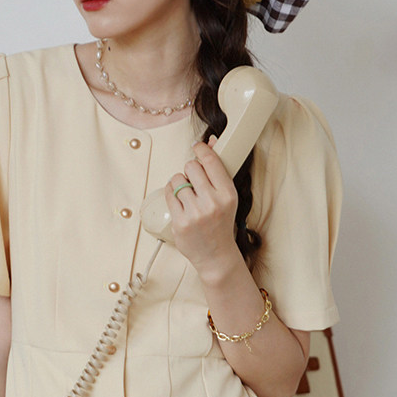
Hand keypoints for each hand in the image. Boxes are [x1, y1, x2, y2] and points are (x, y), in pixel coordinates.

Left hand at [165, 138, 239, 277]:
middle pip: (191, 167)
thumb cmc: (221, 223)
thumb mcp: (226, 197)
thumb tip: (212, 141)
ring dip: (179, 182)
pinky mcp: (180, 222)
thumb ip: (218, 170)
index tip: (198, 147)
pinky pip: (168, 194)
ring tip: (187, 194)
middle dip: (190, 170)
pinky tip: (179, 200)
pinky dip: (171, 193)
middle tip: (194, 180)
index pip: (211, 162)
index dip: (202, 150)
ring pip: (177, 179)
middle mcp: (212, 203)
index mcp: (227, 195)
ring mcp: (195, 213)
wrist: (216, 255)